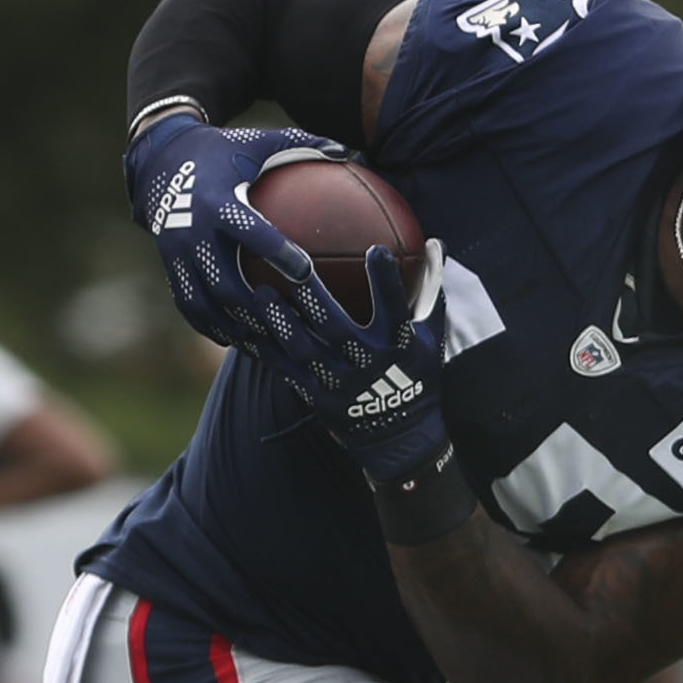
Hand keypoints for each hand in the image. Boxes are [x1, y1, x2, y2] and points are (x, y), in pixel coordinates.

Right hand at [123, 112, 349, 342]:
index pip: (250, 232)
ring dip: (237, 326)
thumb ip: (303, 145)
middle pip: (225, 281)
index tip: (306, 272)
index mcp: (219, 201)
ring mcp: (177, 253)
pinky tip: (239, 341)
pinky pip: (189, 306)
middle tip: (292, 327)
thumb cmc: (223, 150)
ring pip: (206, 302)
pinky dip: (212, 326)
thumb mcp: (258, 141)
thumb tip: (350, 151)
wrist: (160, 159)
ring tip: (269, 345)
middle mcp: (194, 231)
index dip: (277, 253)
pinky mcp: (170, 267)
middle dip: (257, 308)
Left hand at [225, 236, 453, 484]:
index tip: (376, 251)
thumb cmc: (417, 378)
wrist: (401, 439)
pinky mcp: (318, 397)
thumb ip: (430, 290)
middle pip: (336, 328)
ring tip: (261, 294)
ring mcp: (340, 383)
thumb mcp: (432, 337)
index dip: (386, 283)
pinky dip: (268, 349)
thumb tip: (433, 243)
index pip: (396, 310)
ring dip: (283, 322)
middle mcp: (368, 364)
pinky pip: (287, 370)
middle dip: (313, 297)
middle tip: (292, 266)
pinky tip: (249, 325)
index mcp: (400, 346)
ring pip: (305, 349)